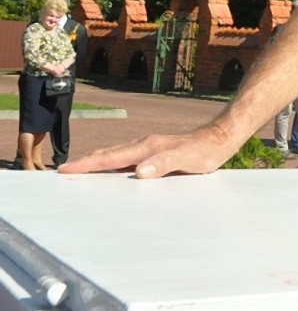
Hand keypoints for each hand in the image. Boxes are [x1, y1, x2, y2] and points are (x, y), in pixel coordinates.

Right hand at [60, 126, 236, 177]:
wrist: (220, 138)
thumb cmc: (204, 151)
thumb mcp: (186, 159)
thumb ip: (164, 164)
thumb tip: (139, 172)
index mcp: (146, 148)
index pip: (110, 158)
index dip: (87, 164)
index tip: (66, 169)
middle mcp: (144, 146)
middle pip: (108, 154)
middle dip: (85, 162)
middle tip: (63, 171)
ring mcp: (149, 148)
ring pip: (116, 156)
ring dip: (97, 162)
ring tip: (80, 171)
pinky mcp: (155, 153)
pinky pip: (127, 159)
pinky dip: (113, 164)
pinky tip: (114, 172)